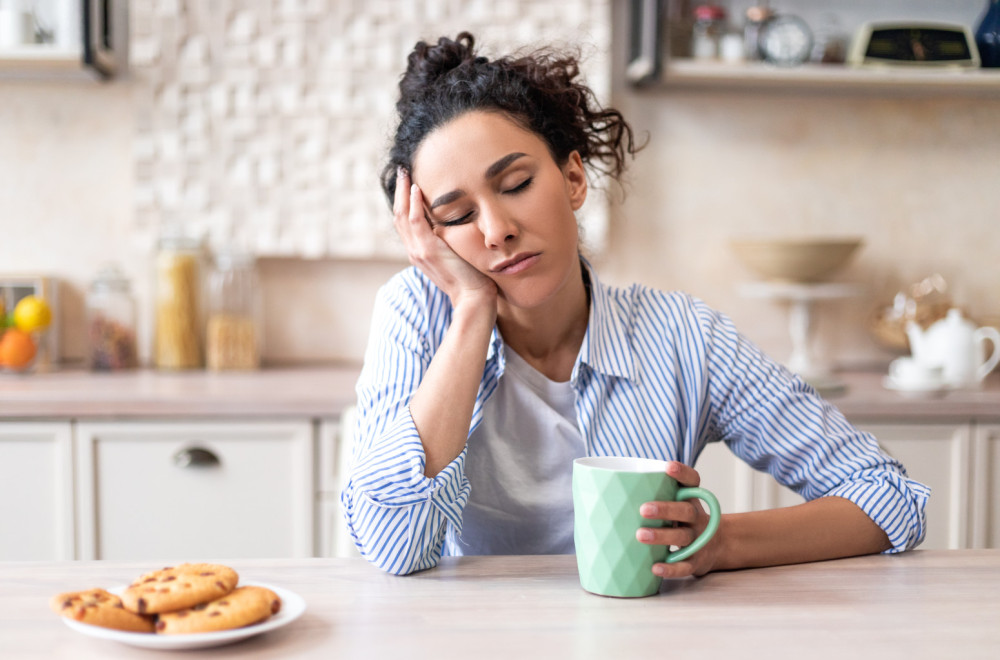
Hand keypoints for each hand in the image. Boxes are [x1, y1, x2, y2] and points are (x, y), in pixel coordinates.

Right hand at [393, 168, 497, 308]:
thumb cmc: (471, 277)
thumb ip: (449, 240)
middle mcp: (414, 251)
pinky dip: (414, 203)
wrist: (473, 297)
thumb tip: (456, 221)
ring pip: (403, 216)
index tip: (408, 181)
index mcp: (419, 252)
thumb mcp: (455, 255)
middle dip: (399, 191)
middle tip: (402, 171)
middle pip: (398, 216)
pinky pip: (415, 221)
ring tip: (406, 173)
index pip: (405, 222)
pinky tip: (417, 188)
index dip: (404, 201)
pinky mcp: (429, 250)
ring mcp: (419, 251)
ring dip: (403, 192)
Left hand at [636, 461, 722, 578]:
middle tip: (643, 509)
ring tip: (640, 535)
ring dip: (662, 536)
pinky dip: (671, 568)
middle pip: (685, 510)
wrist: (717, 546)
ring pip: (683, 537)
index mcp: (690, 499)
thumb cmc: (683, 520)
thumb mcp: (677, 503)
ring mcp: (699, 539)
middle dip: (665, 509)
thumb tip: (603, 488)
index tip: (668, 467)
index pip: (692, 481)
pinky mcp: (697, 561)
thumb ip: (653, 495)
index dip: (682, 473)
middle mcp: (696, 517)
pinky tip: (655, 567)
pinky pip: (685, 566)